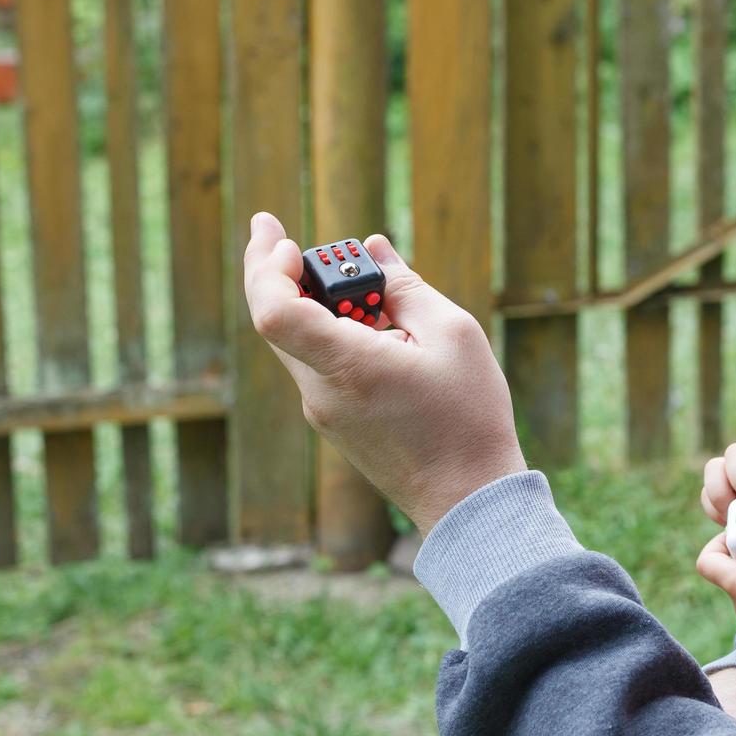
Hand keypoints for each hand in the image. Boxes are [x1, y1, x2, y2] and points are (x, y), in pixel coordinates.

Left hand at [243, 212, 526, 535]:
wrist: (469, 501)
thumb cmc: (468, 419)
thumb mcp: (452, 334)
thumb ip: (405, 286)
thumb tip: (372, 249)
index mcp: (347, 366)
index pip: (273, 312)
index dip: (267, 268)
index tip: (283, 239)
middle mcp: (320, 392)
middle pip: (273, 321)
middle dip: (275, 271)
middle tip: (284, 234)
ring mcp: (323, 412)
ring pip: (294, 341)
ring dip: (310, 301)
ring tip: (357, 280)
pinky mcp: (334, 423)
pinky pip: (316, 364)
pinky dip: (327, 330)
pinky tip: (369, 320)